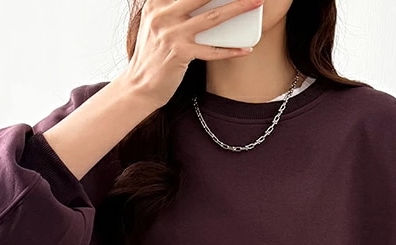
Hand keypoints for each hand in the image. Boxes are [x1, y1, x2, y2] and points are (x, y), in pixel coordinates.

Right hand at [124, 0, 263, 108]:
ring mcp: (171, 34)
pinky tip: (246, 49)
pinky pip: (211, 50)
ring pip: (212, 17)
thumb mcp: (156, 24)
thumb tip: (204, 3)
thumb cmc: (153, 55)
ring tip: (256, 3)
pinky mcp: (180, 54)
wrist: (139, 86)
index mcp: (156, 3)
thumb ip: (173, 9)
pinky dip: (230, 50)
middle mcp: (162, 14)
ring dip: (238, 8)